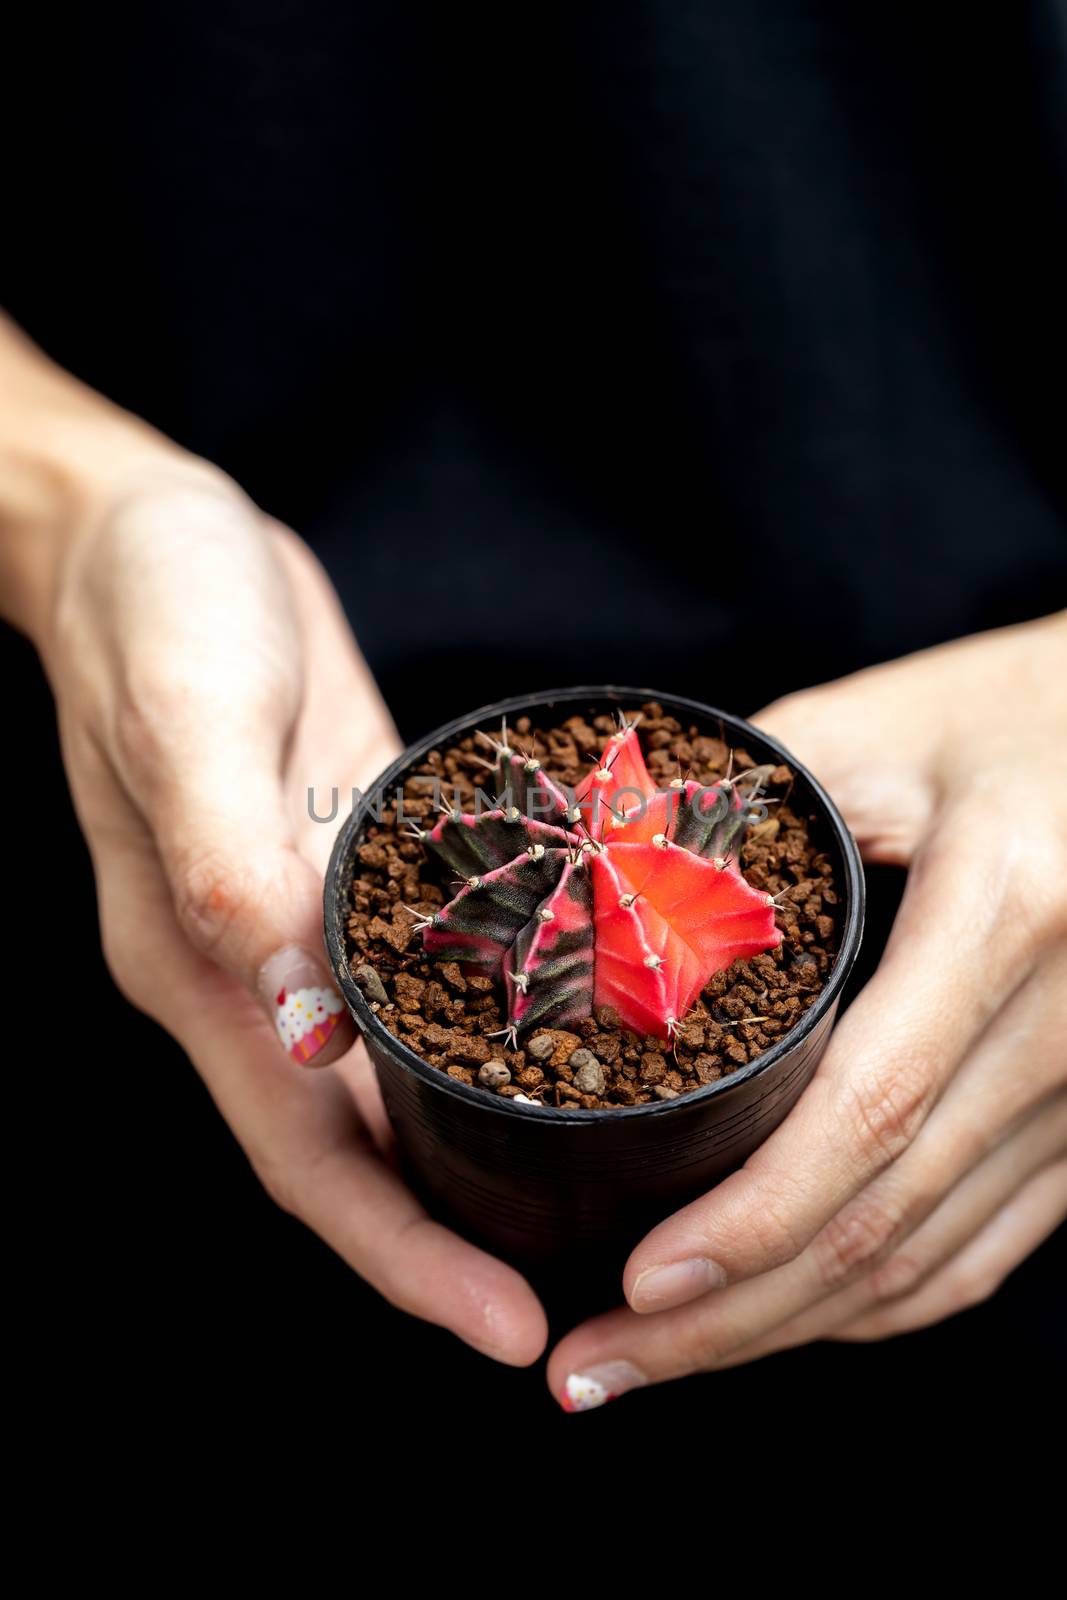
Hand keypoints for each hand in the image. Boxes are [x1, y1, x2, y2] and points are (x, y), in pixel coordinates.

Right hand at [36, 465, 546, 1364]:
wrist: (149, 534)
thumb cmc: (153, 611)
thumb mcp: (187, 715)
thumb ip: (226, 860)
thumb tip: (293, 1002)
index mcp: (204, 969)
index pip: (307, 1155)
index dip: (400, 1252)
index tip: (504, 1326)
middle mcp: (258, 974)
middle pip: (363, 1150)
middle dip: (459, 1239)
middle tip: (581, 1304)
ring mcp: (308, 925)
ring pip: (398, 1082)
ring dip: (480, 1156)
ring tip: (597, 1211)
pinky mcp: (353, 868)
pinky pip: (422, 984)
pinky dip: (482, 1039)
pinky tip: (568, 1052)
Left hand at [549, 614, 1066, 1407]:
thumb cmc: (1015, 710)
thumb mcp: (878, 723)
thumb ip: (739, 797)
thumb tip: (591, 869)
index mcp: (1011, 913)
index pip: (867, 1113)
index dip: (746, 1222)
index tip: (632, 1281)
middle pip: (890, 1219)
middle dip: (732, 1318)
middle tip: (598, 1365)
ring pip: (934, 1258)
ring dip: (791, 1330)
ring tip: (656, 1361)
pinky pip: (990, 1244)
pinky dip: (882, 1302)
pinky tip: (785, 1322)